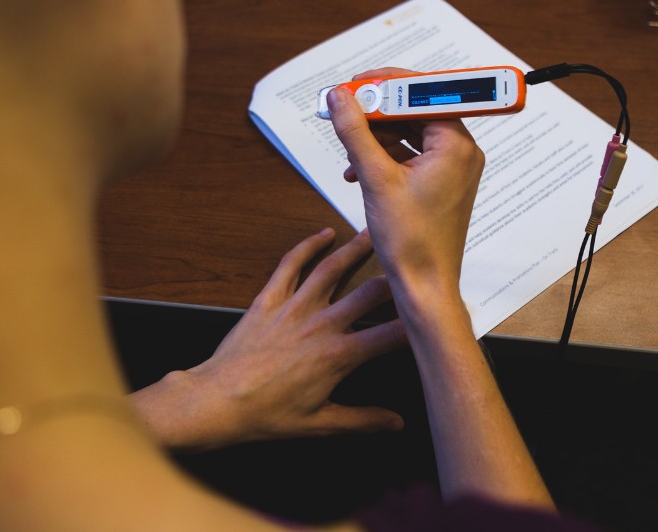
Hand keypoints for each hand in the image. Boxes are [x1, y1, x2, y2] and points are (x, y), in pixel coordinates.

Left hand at [130, 228, 406, 451]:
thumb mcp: (320, 424)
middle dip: (397, 276)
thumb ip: (363, 421)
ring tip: (377, 231)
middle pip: (371, 291)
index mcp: (339, 355)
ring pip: (333, 268)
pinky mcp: (269, 299)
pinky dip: (307, 246)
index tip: (440, 315)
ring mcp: (294, 307)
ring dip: (358, 248)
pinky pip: (290, 265)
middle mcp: (321, 324)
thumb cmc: (266, 415)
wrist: (217, 401)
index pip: (393, 334)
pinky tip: (323, 235)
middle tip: (417, 261)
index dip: (421, 324)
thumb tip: (396, 422)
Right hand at [327, 68, 484, 300]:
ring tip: (350, 152)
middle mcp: (459, 151)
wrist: (424, 284)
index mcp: (455, 145)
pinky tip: (358, 170)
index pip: (422, 93)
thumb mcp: (375, 178)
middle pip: (414, 110)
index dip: (387, 84)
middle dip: (376, 113)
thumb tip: (340, 99)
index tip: (358, 84)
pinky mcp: (440, 181)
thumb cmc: (412, 242)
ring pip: (409, 132)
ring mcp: (451, 167)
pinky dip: (384, 156)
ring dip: (376, 137)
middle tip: (346, 111)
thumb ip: (355, 132)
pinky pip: (410, 153)